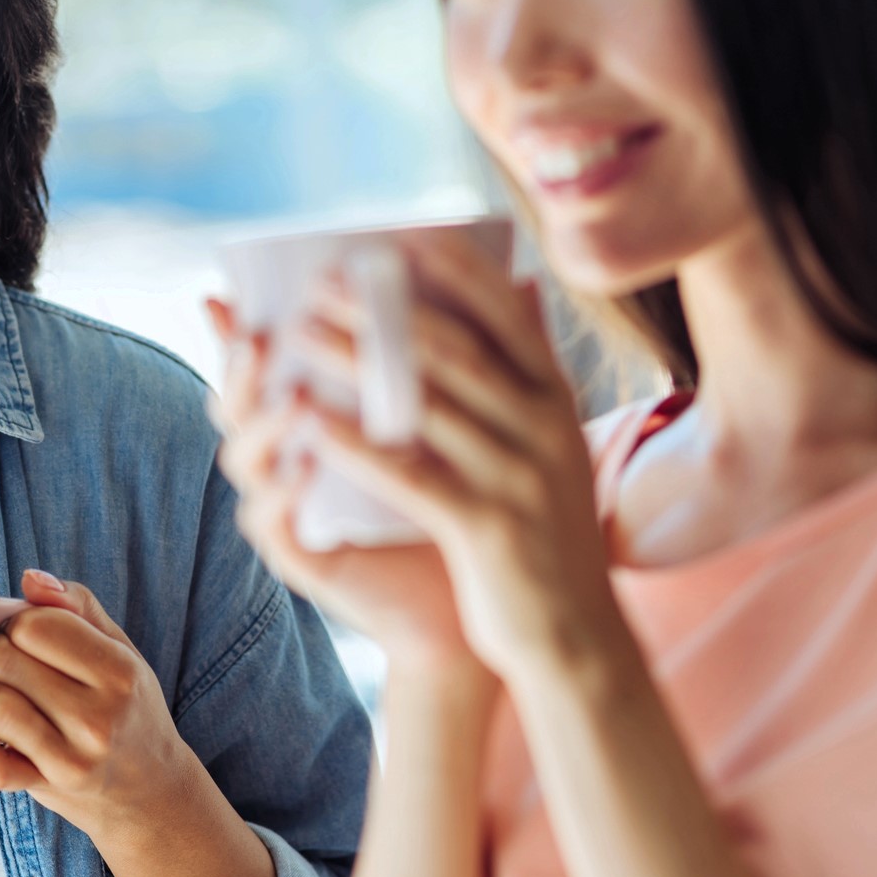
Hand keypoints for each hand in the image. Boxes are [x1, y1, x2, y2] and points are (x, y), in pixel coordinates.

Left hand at [0, 570, 201, 843]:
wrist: (151, 793)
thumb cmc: (129, 709)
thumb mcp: (121, 649)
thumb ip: (77, 605)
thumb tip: (30, 578)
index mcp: (119, 673)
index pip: (34, 625)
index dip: (21, 623)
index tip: (30, 636)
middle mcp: (98, 719)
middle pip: (3, 659)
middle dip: (1, 654)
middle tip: (18, 667)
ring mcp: (71, 760)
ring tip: (12, 698)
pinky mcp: (44, 789)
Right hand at [207, 296, 477, 677]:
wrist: (481, 600)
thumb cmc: (468, 498)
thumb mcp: (466, 418)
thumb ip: (475, 351)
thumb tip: (521, 275)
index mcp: (316, 417)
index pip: (266, 364)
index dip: (251, 328)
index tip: (262, 287)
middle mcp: (291, 459)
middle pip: (239, 405)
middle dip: (243, 367)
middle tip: (264, 333)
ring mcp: (290, 511)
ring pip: (246, 461)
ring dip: (263, 425)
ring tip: (293, 395)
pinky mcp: (303, 561)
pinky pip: (273, 525)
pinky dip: (281, 495)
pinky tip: (307, 466)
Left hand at [291, 232, 627, 680]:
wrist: (576, 641)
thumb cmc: (542, 534)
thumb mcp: (551, 441)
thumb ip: (528, 367)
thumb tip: (521, 279)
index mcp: (556, 400)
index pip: (507, 314)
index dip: (454, 269)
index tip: (398, 235)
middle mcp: (544, 428)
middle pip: (456, 349)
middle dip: (385, 308)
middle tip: (324, 279)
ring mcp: (519, 478)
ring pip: (428, 404)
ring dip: (358, 362)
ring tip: (300, 333)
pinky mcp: (488, 530)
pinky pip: (412, 475)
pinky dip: (357, 443)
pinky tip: (310, 421)